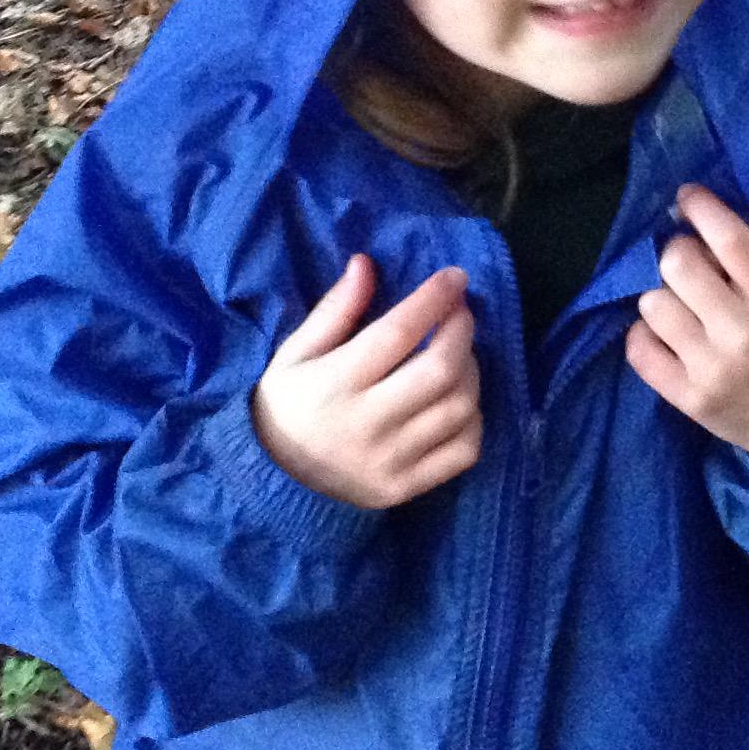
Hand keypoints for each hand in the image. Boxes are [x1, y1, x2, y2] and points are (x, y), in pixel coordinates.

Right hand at [253, 257, 481, 507]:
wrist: (274, 479)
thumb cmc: (287, 403)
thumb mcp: (296, 351)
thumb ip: (335, 309)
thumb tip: (367, 262)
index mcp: (336, 383)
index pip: (398, 332)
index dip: (433, 299)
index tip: (455, 277)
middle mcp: (368, 424)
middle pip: (440, 370)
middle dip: (461, 331)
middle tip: (461, 312)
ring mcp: (391, 461)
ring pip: (459, 409)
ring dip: (471, 371)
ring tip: (460, 353)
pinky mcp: (406, 487)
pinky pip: (463, 451)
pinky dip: (474, 419)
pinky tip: (459, 400)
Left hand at [627, 171, 748, 465]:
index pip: (730, 238)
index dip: (702, 207)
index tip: (687, 195)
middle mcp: (743, 333)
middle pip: (679, 264)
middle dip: (678, 251)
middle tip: (690, 261)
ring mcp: (712, 369)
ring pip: (652, 303)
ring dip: (660, 294)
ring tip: (681, 302)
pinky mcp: (688, 399)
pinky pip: (639, 349)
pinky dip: (644, 334)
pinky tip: (667, 333)